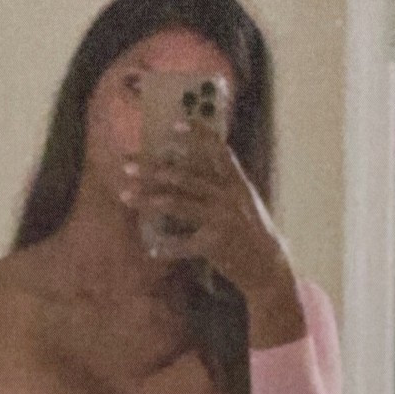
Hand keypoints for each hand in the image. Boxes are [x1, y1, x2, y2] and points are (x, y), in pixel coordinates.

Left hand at [120, 116, 293, 302]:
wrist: (268, 268)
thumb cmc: (252, 234)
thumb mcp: (243, 202)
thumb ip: (222, 185)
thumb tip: (191, 168)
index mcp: (237, 183)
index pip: (218, 150)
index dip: (198, 135)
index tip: (174, 125)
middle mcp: (228, 197)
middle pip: (185, 176)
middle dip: (152, 168)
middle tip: (126, 163)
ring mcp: (220, 220)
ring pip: (178, 204)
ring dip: (149, 198)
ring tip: (126, 194)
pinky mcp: (214, 245)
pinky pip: (183, 244)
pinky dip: (166, 248)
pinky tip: (151, 250)